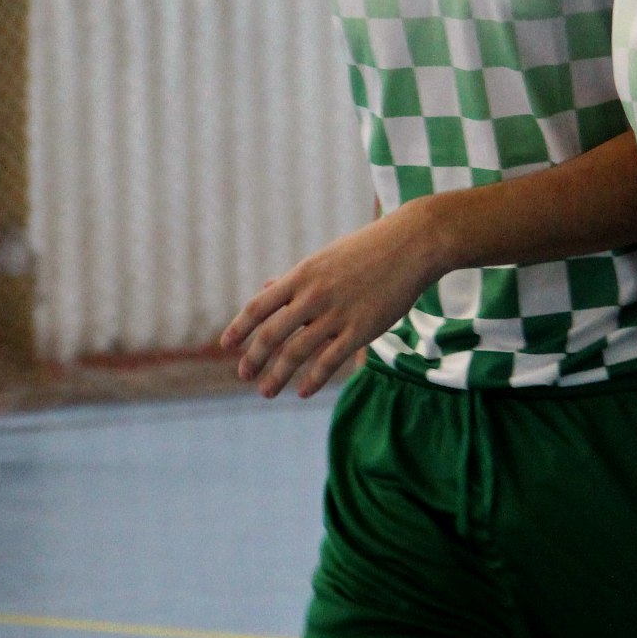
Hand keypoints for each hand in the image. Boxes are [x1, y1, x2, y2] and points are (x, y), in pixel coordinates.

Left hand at [221, 204, 446, 397]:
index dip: (239, 327)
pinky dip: (312, 379)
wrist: (411, 245)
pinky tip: (303, 392)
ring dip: (277, 376)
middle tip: (243, 375)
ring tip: (265, 391)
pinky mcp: (361, 329)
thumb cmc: (367, 250)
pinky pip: (329, 361)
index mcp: (301, 275)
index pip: (259, 306)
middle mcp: (313, 295)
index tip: (226, 346)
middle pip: (272, 334)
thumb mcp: (323, 259)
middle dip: (253, 358)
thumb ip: (293, 279)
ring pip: (296, 352)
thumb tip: (266, 288)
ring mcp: (336, 314)